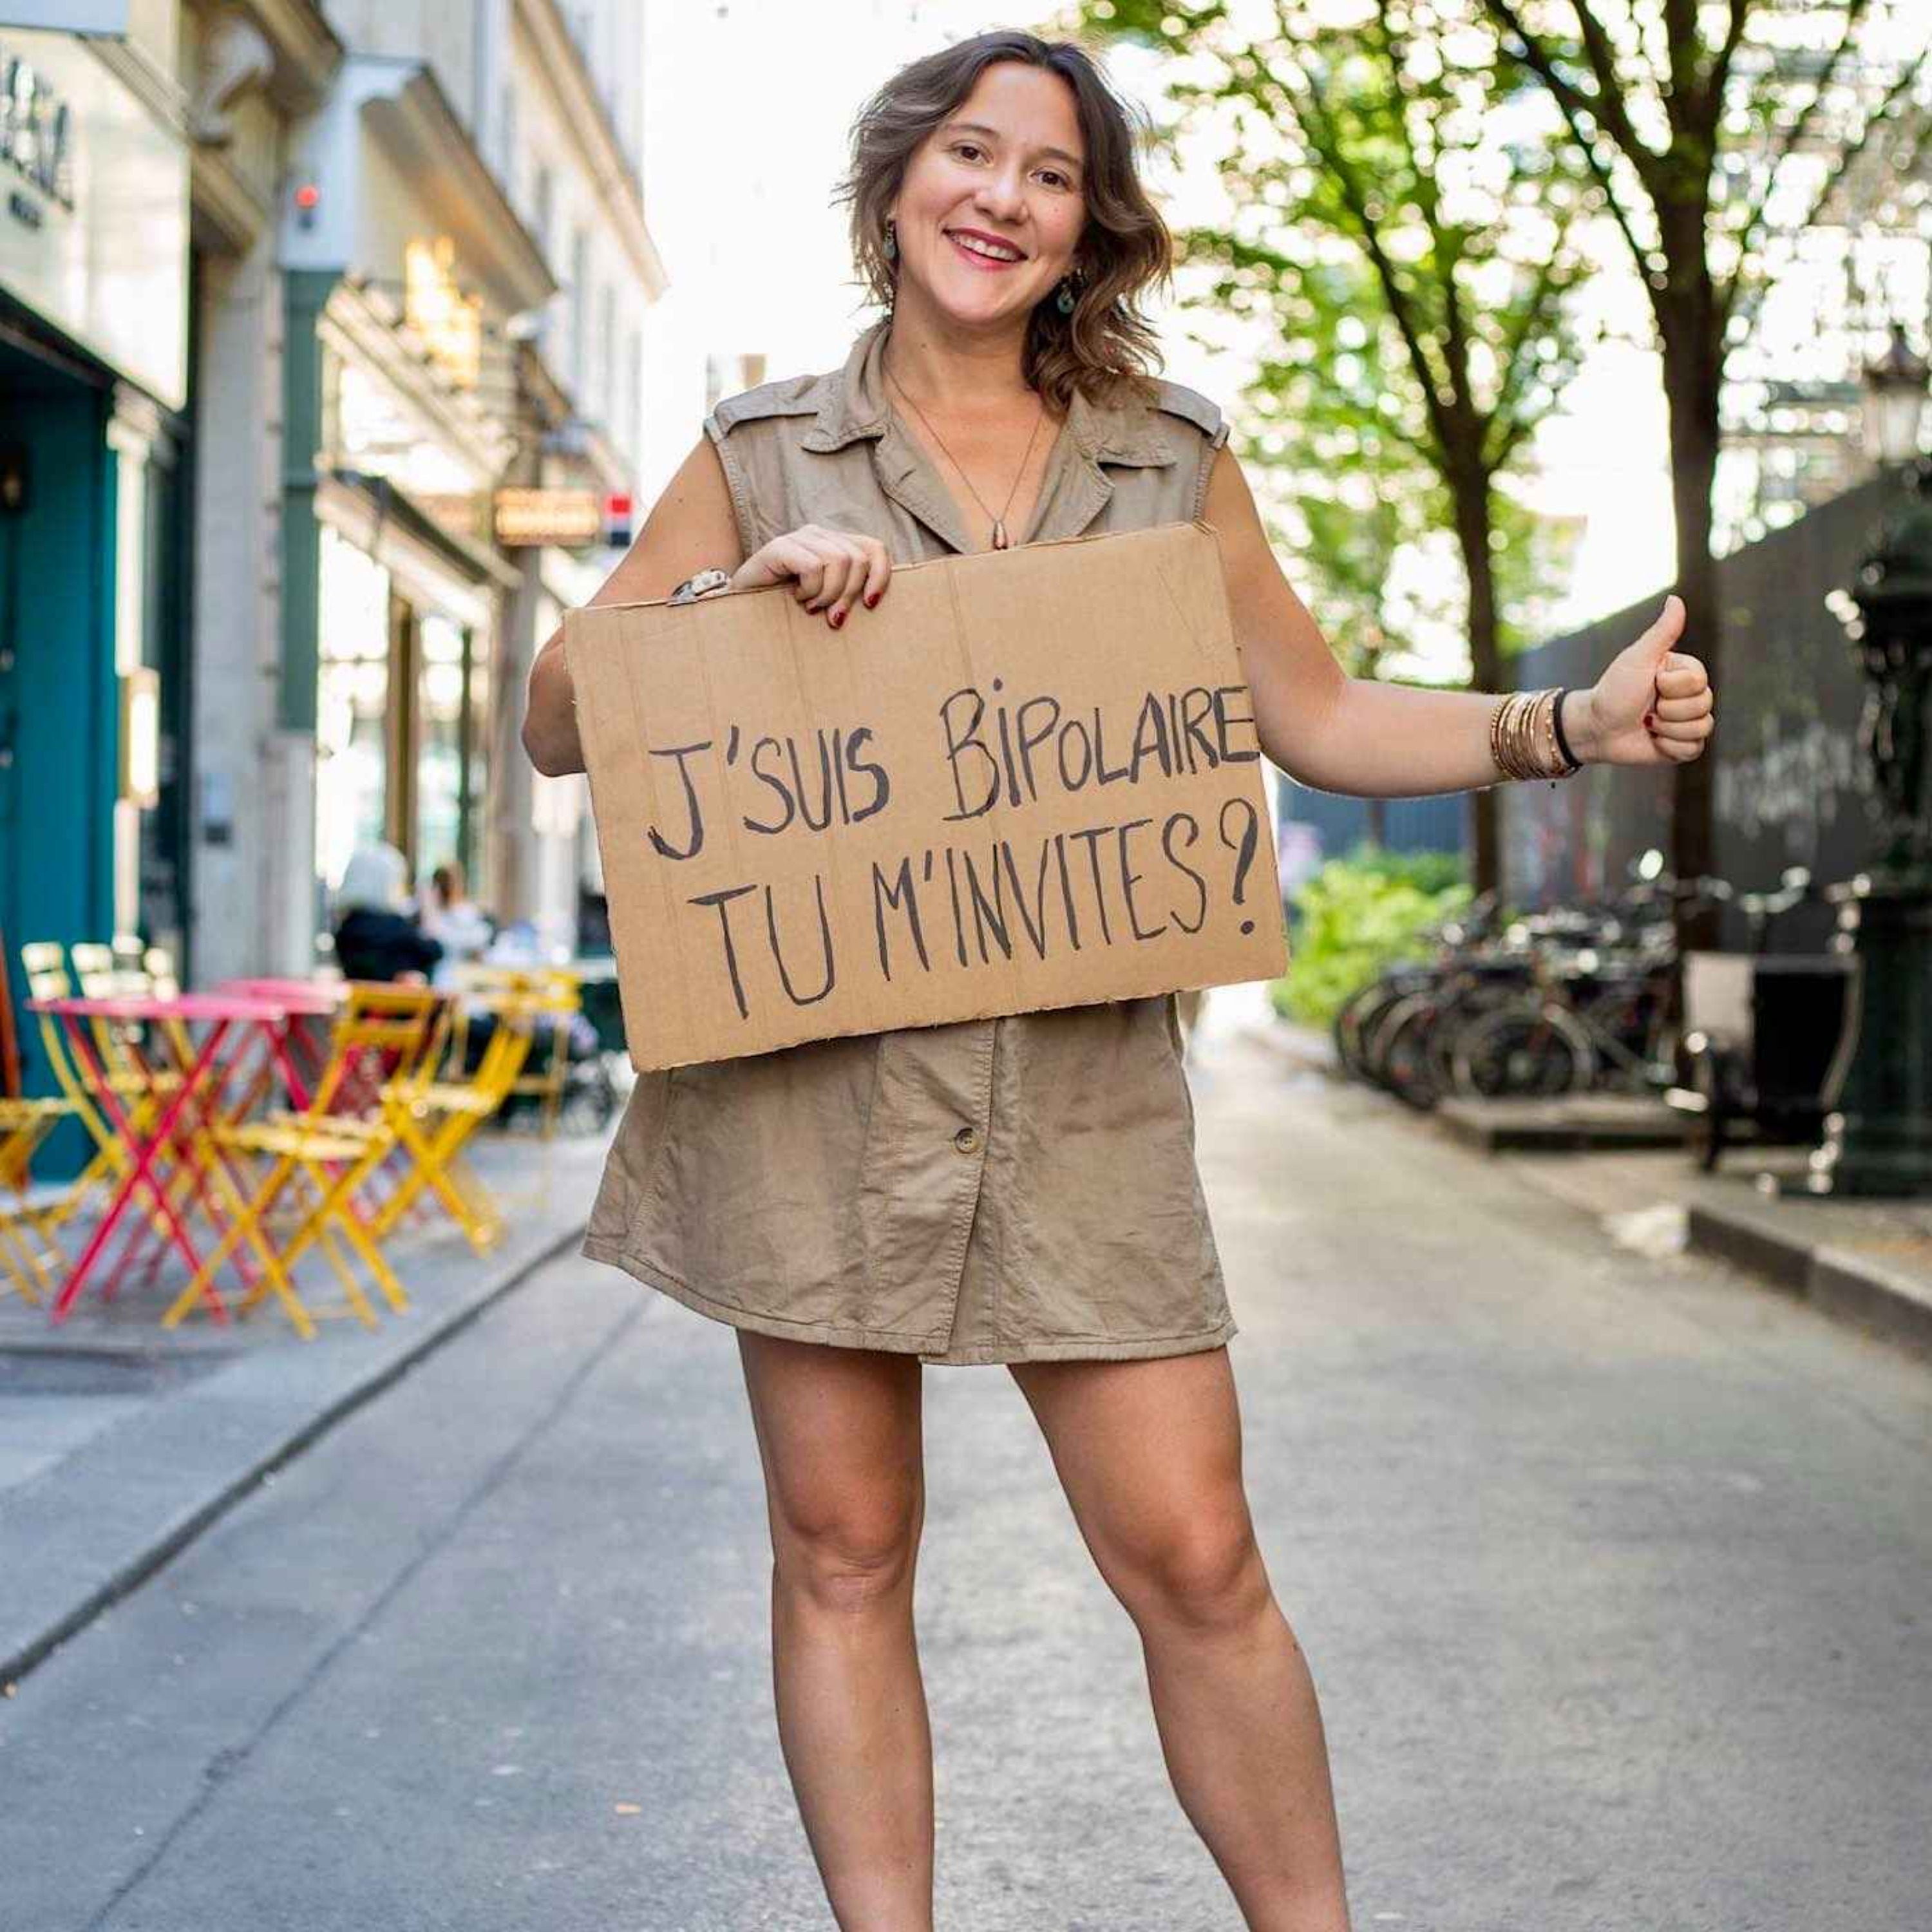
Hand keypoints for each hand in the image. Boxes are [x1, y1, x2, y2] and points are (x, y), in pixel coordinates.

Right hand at [728, 524, 892, 628]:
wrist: (743, 611)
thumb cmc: (789, 609)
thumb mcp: (827, 601)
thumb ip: (849, 593)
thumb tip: (874, 601)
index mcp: (836, 544)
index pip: (875, 548)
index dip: (880, 576)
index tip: (870, 604)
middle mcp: (819, 535)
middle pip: (858, 559)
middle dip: (848, 594)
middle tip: (832, 617)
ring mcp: (799, 538)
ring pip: (839, 561)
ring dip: (827, 594)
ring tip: (811, 606)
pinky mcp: (779, 546)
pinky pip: (813, 566)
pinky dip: (810, 590)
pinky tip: (796, 597)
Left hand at [1578, 594, 1714, 766]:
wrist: (1596, 728)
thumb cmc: (1614, 690)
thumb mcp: (1638, 658)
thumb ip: (1662, 632)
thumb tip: (1676, 598)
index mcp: (1684, 673)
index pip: (1700, 681)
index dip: (1672, 686)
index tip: (1651, 683)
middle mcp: (1690, 696)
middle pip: (1704, 705)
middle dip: (1668, 710)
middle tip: (1647, 707)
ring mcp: (1687, 721)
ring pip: (1702, 728)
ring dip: (1667, 729)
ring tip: (1647, 723)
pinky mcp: (1683, 746)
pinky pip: (1694, 749)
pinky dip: (1670, 747)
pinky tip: (1653, 740)